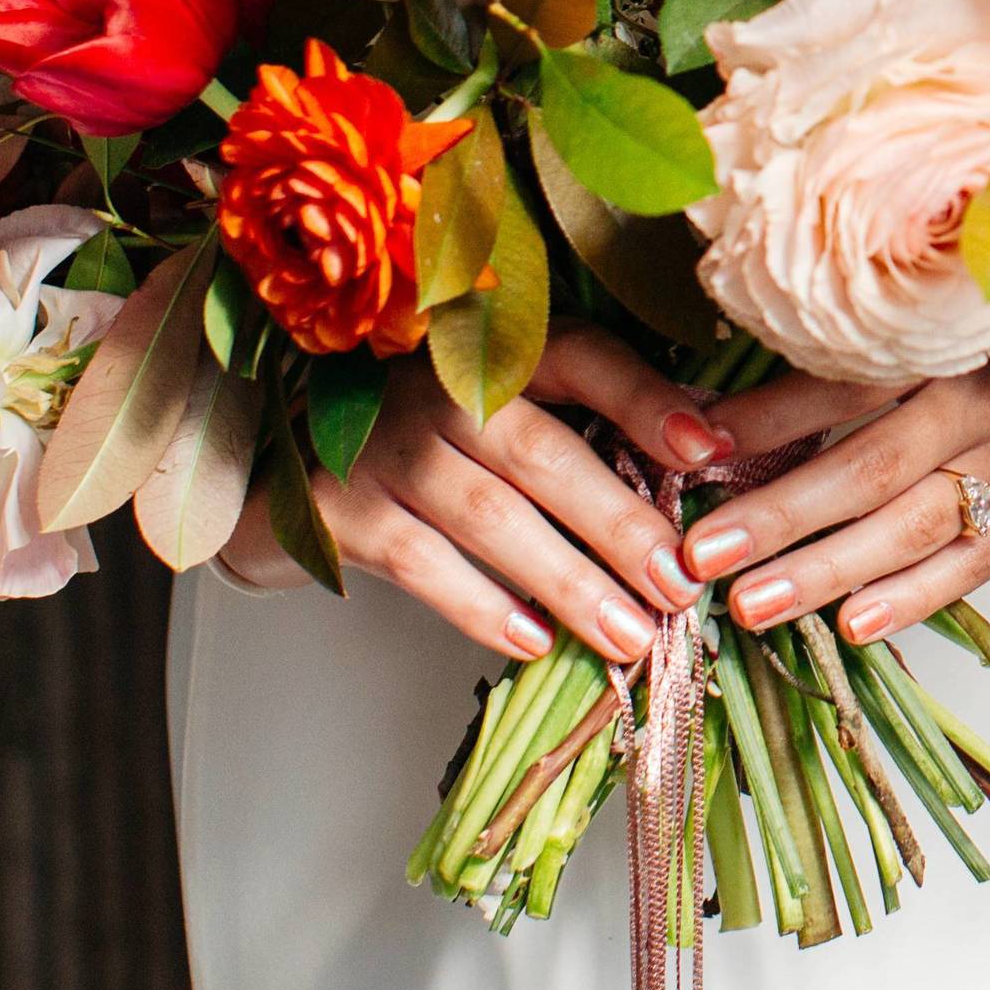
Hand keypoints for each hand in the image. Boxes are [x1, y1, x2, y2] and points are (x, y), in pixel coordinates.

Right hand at [218, 324, 725, 663]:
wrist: (274, 456)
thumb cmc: (426, 434)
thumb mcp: (504, 406)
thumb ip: (590, 417)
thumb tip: (716, 445)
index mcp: (492, 348)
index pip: (583, 359)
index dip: (648, 402)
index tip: (715, 451)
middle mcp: (435, 385)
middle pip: (544, 451)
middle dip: (622, 523)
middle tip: (682, 583)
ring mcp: (380, 445)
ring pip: (490, 515)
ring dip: (568, 580)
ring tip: (631, 634)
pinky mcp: (331, 508)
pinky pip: (420, 562)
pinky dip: (482, 606)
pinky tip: (536, 642)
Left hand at [677, 282, 989, 645]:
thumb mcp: (965, 290)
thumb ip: (881, 323)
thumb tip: (756, 352)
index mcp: (963, 335)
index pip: (855, 382)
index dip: (774, 415)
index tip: (698, 446)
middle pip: (874, 467)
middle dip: (781, 515)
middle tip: (702, 553)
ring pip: (916, 528)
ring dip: (828, 571)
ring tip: (750, 603)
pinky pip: (975, 564)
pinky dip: (915, 598)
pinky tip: (852, 626)